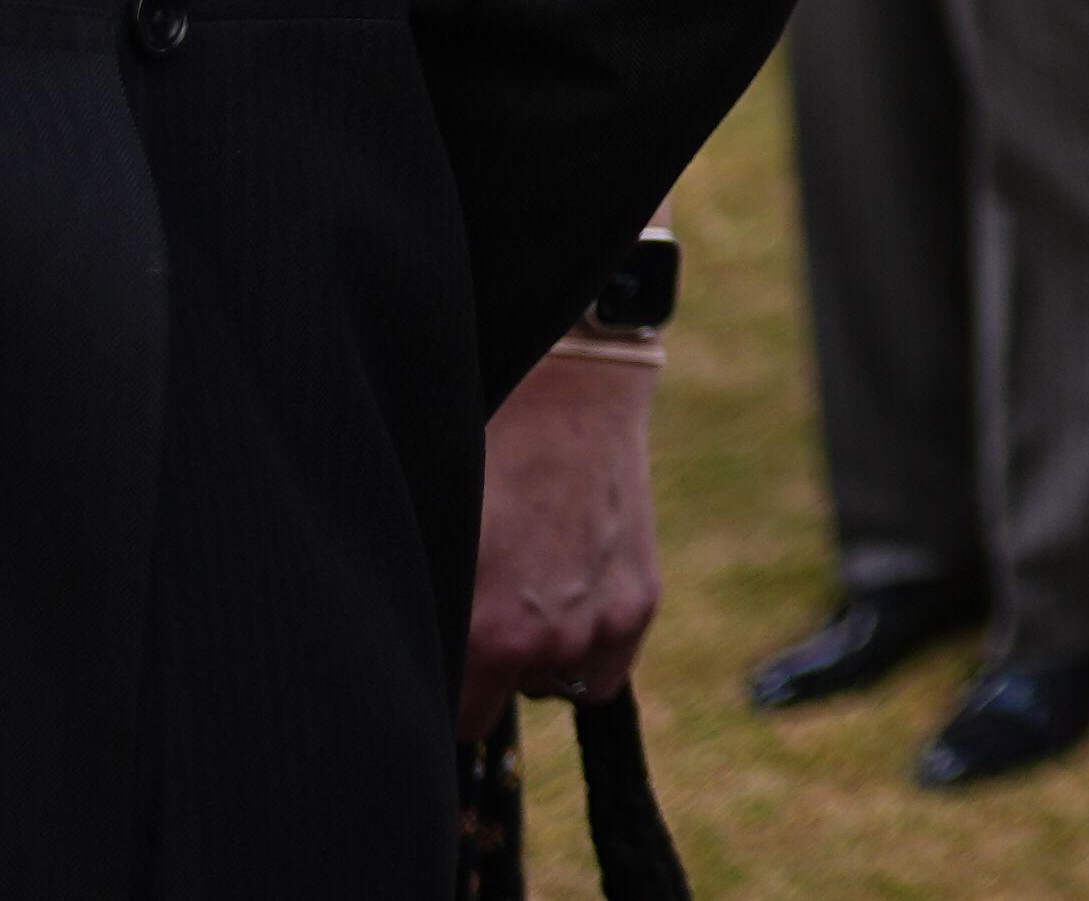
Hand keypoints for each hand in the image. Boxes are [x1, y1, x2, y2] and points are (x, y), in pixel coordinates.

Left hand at [462, 349, 661, 725]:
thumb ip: (435, 617)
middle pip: (502, 702)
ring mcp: (599, 624)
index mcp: (484, 634)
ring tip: (534, 593)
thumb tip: (413, 667)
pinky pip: (605, 670)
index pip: (457, 721)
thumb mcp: (440, 545)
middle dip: (490, 672)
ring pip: (557, 685)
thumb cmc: (486, 461)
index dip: (448, 691)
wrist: (568, 402)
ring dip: (543, 658)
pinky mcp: (640, 603)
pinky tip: (574, 596)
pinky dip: (591, 647)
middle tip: (490, 611)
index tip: (447, 661)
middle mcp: (544, 642)